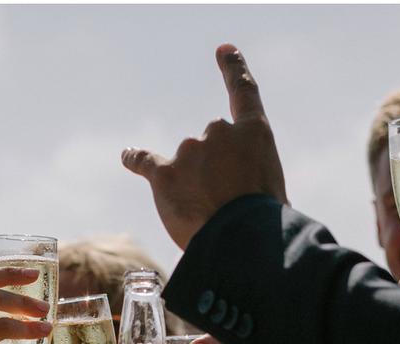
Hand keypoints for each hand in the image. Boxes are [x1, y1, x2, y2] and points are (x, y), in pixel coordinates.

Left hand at [121, 44, 286, 249]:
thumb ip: (248, 179)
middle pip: (211, 146)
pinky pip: (144, 161)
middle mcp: (218, 132)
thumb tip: (229, 196)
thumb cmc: (265, 224)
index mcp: (254, 133)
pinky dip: (135, 159)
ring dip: (192, 185)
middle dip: (215, 172)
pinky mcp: (165, 175)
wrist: (243, 238)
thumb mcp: (272, 193)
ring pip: (186, 164)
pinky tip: (128, 156)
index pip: (244, 91)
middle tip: (226, 206)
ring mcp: (190, 151)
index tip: (224, 50)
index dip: (233, 69)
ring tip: (207, 217)